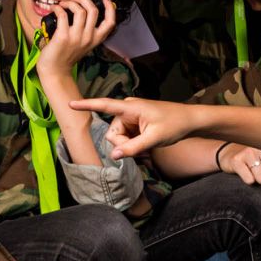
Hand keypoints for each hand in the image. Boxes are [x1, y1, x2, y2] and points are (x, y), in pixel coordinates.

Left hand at [36, 0, 116, 80]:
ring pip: (79, 10)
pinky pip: (63, 15)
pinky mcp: (63, 36)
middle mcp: (88, 38)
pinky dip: (58, 8)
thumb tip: (81, 10)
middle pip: (93, 11)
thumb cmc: (67, 55)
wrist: (55, 70)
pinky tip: (55, 9)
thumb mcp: (84, 44)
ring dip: (70, 2)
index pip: (110, 22)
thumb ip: (87, 30)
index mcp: (96, 39)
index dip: (110, 7)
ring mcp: (76, 37)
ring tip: (64, 4)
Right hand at [74, 96, 202, 158]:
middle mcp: (127, 110)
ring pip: (119, 138)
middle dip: (123, 145)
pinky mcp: (135, 123)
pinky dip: (134, 144)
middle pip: (112, 133)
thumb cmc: (174, 124)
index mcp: (130, 108)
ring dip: (130, 146)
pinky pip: (126, 137)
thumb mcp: (153, 139)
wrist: (190, 120)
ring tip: (148, 148)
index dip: (86, 105)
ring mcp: (131, 116)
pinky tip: (146, 146)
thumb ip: (132, 148)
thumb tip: (113, 156)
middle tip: (142, 149)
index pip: (104, 105)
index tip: (70, 104)